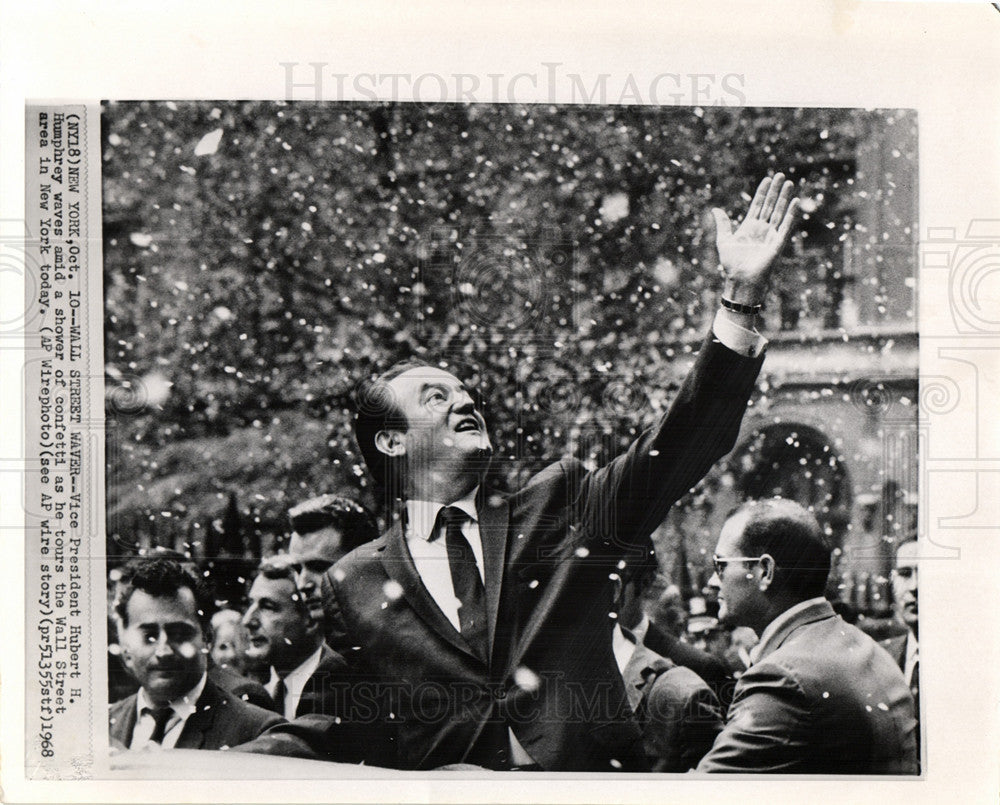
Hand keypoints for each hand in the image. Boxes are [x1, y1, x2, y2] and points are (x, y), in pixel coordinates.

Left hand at [711, 173, 799, 304]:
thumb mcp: (724, 240)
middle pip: (771, 206)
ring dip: (785, 198)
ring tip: (790, 183)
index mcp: (749, 227)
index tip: (768, 179)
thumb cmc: (731, 265)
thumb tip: (716, 209)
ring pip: (779, 212)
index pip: (758, 205)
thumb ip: (723, 224)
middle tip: (782, 175)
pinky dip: (791, 215)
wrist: (740, 280)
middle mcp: (762, 229)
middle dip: (776, 191)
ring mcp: (771, 235)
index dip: (763, 192)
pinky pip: (786, 226)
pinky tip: (795, 202)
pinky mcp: (777, 243)